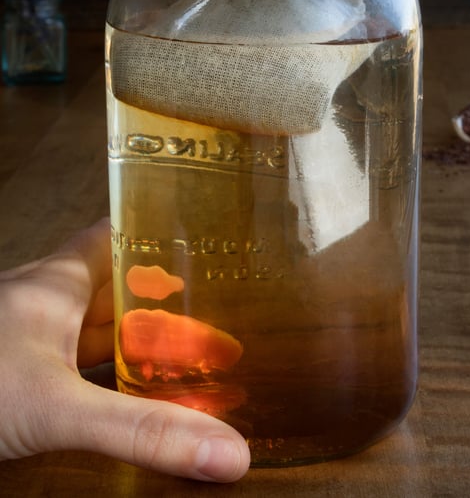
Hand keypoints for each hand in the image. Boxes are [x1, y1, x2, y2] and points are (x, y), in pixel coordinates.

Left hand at [0, 219, 249, 480]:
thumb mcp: (60, 407)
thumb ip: (141, 431)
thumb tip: (229, 453)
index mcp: (57, 282)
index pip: (117, 237)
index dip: (157, 237)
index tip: (204, 247)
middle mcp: (43, 303)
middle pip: (114, 291)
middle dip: (160, 305)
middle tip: (215, 320)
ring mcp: (25, 343)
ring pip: (92, 334)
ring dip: (131, 347)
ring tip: (186, 363)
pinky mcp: (14, 381)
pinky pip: (71, 372)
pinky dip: (102, 383)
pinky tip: (125, 403)